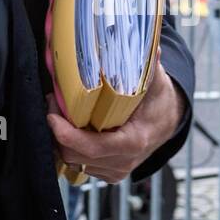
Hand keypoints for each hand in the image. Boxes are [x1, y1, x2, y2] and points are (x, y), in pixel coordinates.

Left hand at [45, 52, 186, 183]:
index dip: (67, 135)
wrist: (167, 121)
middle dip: (57, 132)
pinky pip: (79, 163)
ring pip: (74, 161)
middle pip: (76, 156)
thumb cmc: (158, 100)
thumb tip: (149, 47)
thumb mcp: (155, 81)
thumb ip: (149, 65)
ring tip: (59, 111)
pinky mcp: (108, 172)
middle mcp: (123, 162)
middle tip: (52, 103)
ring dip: (61, 139)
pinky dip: (70, 146)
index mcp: (133, 142)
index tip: (51, 114)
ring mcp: (115, 170)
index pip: (94, 147)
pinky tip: (70, 125)